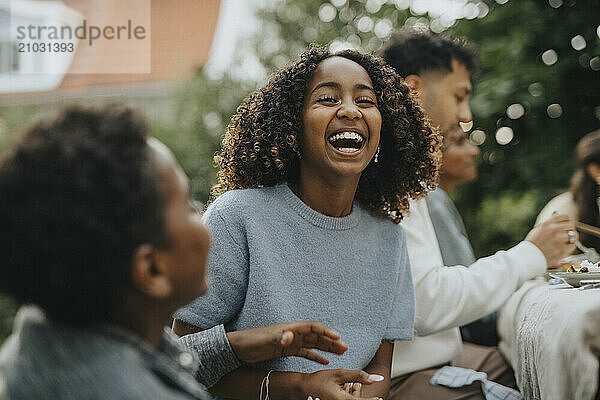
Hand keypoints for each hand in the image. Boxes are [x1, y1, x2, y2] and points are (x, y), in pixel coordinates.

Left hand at [227, 321, 347, 363]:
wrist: (237, 347)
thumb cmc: (249, 341)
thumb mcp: (264, 341)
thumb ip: (278, 338)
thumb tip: (290, 336)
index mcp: (289, 328)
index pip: (312, 327)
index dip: (325, 331)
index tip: (338, 337)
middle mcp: (292, 333)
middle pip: (316, 335)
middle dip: (331, 341)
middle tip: (345, 348)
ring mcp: (290, 341)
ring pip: (313, 344)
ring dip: (327, 348)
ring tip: (341, 353)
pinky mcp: (286, 350)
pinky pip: (305, 352)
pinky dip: (315, 356)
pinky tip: (324, 361)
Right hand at [301, 369, 382, 399]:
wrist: (302, 389)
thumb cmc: (318, 380)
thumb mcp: (339, 374)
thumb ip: (359, 375)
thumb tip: (378, 378)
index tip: (379, 398)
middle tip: (369, 396)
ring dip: (357, 399)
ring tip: (356, 394)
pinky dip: (351, 399)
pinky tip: (349, 395)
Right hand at [525, 214, 576, 266]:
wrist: (528, 257)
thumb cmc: (532, 245)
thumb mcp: (537, 230)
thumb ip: (549, 225)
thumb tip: (558, 222)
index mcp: (547, 224)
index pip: (564, 217)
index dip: (566, 221)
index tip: (565, 224)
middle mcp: (554, 230)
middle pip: (571, 225)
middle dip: (569, 229)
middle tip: (566, 233)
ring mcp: (559, 240)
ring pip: (573, 235)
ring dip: (571, 237)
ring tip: (565, 241)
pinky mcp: (562, 250)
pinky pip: (573, 245)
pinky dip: (570, 246)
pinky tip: (564, 247)